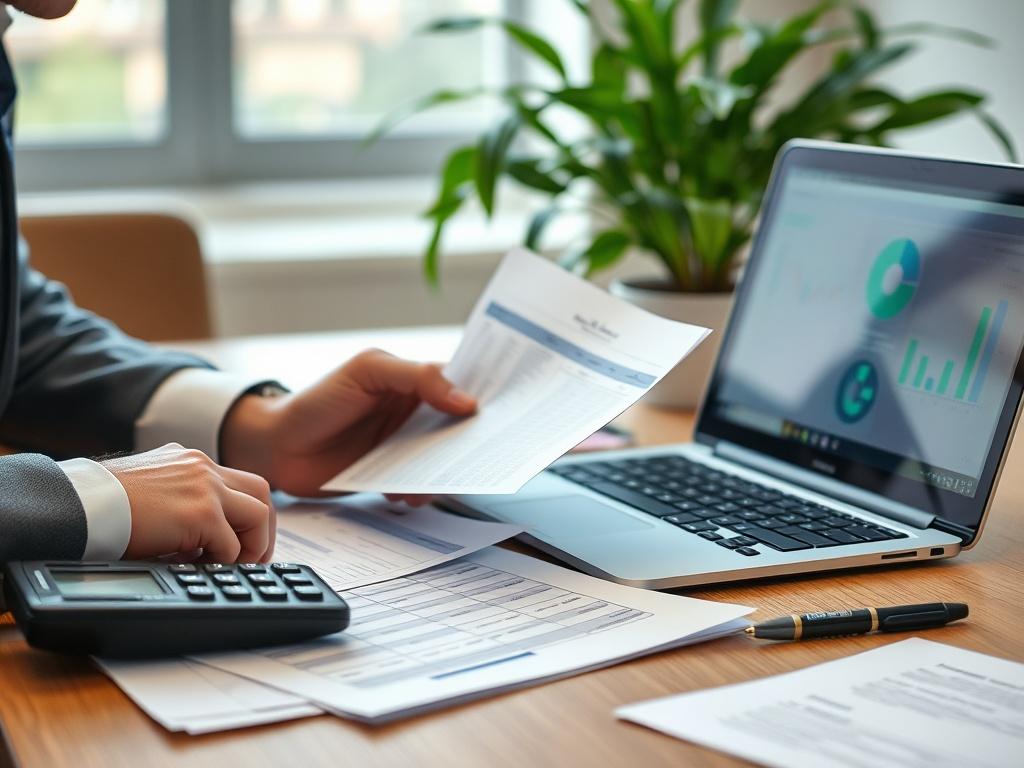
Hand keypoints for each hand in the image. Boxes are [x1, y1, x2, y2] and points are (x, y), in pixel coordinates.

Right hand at [103, 443, 275, 561]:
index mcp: (190, 461)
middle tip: (252, 556)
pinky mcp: (201, 513)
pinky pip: (231, 545)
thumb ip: (180, 504)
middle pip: (261, 492)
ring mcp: (205, 487)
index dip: (247, 514)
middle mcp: (202, 467)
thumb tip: (200, 544)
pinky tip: (200, 568)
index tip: (242, 539)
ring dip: (252, 545)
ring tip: (233, 565)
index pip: (238, 483)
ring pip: (259, 514)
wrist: (77, 506)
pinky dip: (223, 562)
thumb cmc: (102, 506)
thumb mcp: (151, 496)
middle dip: (263, 527)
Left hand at [218, 349, 476, 497]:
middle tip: (493, 448)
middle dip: (477, 438)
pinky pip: (420, 487)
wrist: (276, 447)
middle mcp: (416, 414)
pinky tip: (406, 494)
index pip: (462, 381)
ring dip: (448, 471)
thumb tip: (466, 401)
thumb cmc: (318, 400)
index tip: (515, 404)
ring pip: (444, 461)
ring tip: (441, 478)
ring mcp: (406, 448)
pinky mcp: (392, 477)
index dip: (488, 390)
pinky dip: (421, 493)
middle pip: (460, 426)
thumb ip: (416, 378)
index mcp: (415, 381)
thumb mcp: (367, 371)